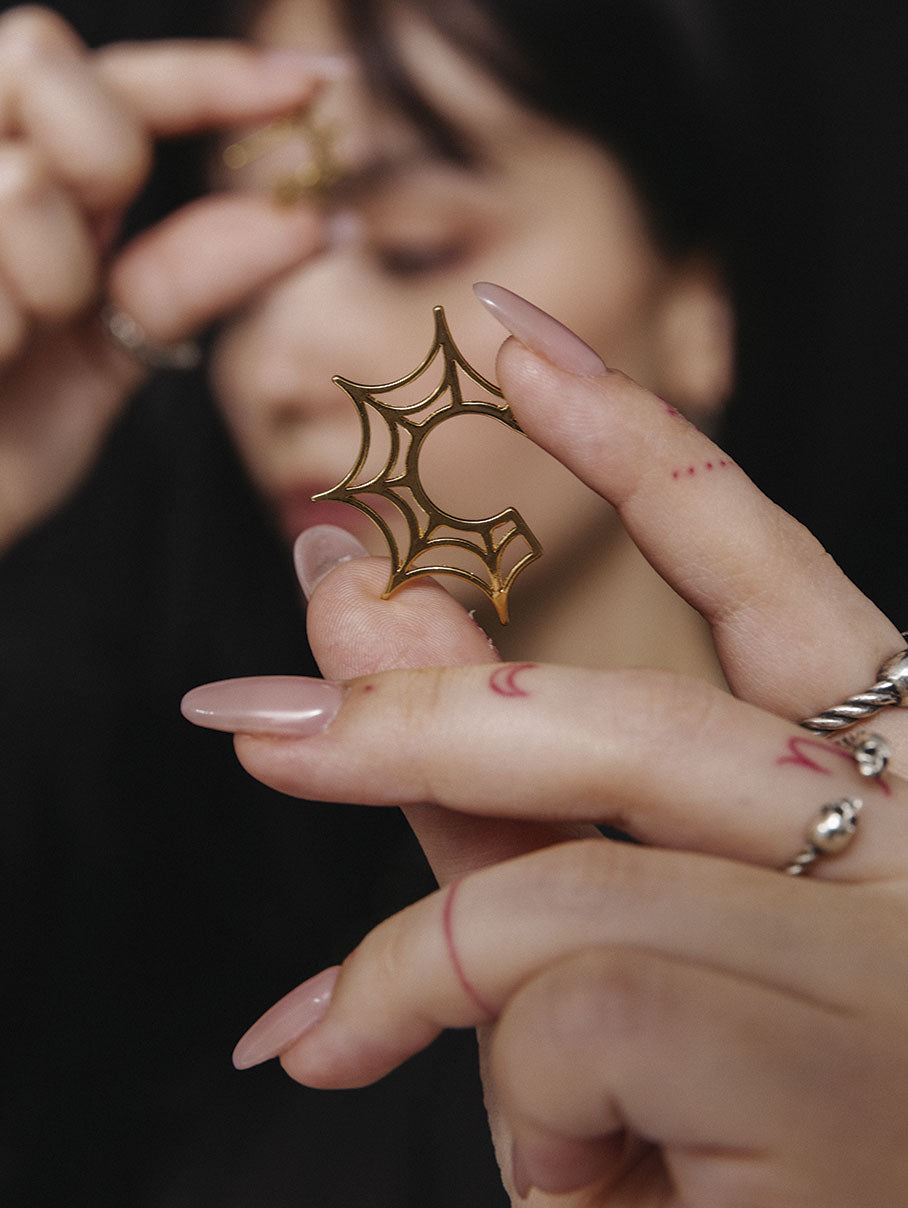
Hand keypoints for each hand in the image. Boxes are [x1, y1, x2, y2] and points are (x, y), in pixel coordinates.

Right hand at [0, 6, 328, 551]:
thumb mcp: (110, 344)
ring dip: (51, 285)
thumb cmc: (5, 431)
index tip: (323, 89)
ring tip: (11, 344)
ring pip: (26, 184)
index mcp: (14, 173)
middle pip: (46, 58)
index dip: (219, 76)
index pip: (116, 83)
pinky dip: (3, 335)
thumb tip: (320, 219)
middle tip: (85, 263)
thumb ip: (189, 272)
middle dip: (104, 156)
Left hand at [182, 287, 907, 1204]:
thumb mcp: (643, 943)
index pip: (761, 572)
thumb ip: (523, 812)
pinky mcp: (829, 1060)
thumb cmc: (758, 1132)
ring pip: (564, 880)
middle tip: (249, 724)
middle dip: (413, 712)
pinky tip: (562, 1179)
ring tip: (327, 1041)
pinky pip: (570, 1012)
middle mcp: (907, 836)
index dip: (631, 440)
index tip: (507, 338)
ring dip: (416, 963)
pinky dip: (510, 1098)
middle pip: (620, 717)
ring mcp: (887, 944)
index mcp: (884, 786)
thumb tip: (359, 656)